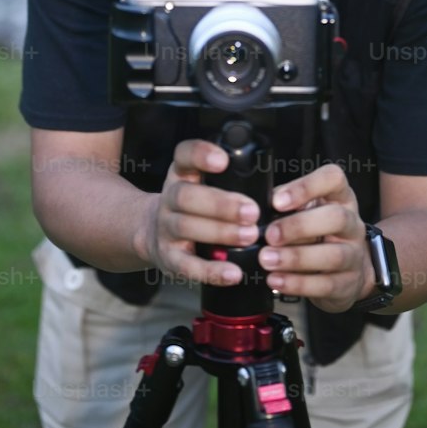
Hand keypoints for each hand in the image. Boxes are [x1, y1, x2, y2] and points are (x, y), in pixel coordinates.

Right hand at [139, 138, 260, 287]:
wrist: (153, 233)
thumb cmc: (192, 206)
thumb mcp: (200, 183)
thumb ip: (228, 182)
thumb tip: (274, 192)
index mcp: (181, 173)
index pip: (184, 154)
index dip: (201, 155)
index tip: (224, 161)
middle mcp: (169, 198)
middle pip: (186, 196)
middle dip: (221, 204)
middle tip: (251, 212)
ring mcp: (165, 228)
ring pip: (186, 227)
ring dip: (221, 233)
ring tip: (250, 236)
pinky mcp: (168, 258)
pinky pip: (187, 266)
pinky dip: (211, 271)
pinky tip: (233, 273)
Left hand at [258, 163, 371, 313]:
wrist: (349, 269)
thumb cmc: (319, 232)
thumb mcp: (307, 210)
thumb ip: (286, 206)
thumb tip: (255, 211)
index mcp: (340, 197)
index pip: (333, 179)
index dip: (306, 187)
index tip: (277, 201)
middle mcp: (352, 223)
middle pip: (336, 218)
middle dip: (299, 226)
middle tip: (269, 235)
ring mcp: (354, 254)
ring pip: (333, 255)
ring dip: (296, 258)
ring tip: (267, 260)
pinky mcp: (349, 283)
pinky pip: (326, 285)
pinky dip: (298, 284)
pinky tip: (277, 280)